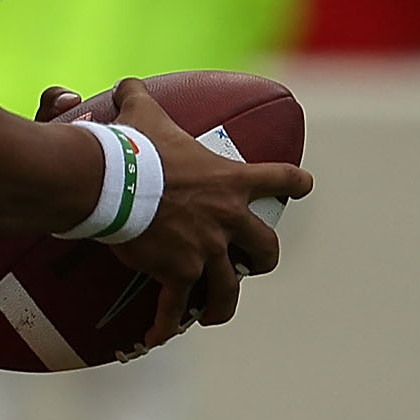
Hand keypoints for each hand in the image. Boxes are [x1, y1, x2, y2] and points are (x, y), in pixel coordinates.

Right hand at [89, 79, 312, 348]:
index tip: (304, 187)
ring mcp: (206, 251)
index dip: (295, 183)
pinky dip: (167, 324)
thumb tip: (125, 82)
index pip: (278, 179)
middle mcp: (227, 220)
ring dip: (223, 303)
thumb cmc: (133, 146)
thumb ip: (140, 98)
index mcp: (229, 182)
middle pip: (263, 248)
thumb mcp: (142, 113)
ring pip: (228, 289)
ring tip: (214, 313)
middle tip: (253, 264)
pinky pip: (176, 308)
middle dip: (261, 259)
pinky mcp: (178, 274)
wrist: (116, 182)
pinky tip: (159, 337)